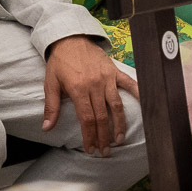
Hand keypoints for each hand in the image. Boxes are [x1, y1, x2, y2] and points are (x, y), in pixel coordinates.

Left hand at [43, 36, 139, 155]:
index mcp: (78, 89)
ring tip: (119, 139)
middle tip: (106, 152)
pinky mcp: (115, 71)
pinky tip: (144, 106)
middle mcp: (95, 85)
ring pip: (116, 105)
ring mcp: (107, 78)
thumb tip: (47, 128)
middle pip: (102, 116)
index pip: (87, 119)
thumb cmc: (59, 62)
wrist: (70, 39)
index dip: (90, 136)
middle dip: (104, 136)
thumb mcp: (50, 84)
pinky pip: (129, 83)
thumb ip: (52, 106)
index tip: (91, 149)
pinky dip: (137, 94)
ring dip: (119, 124)